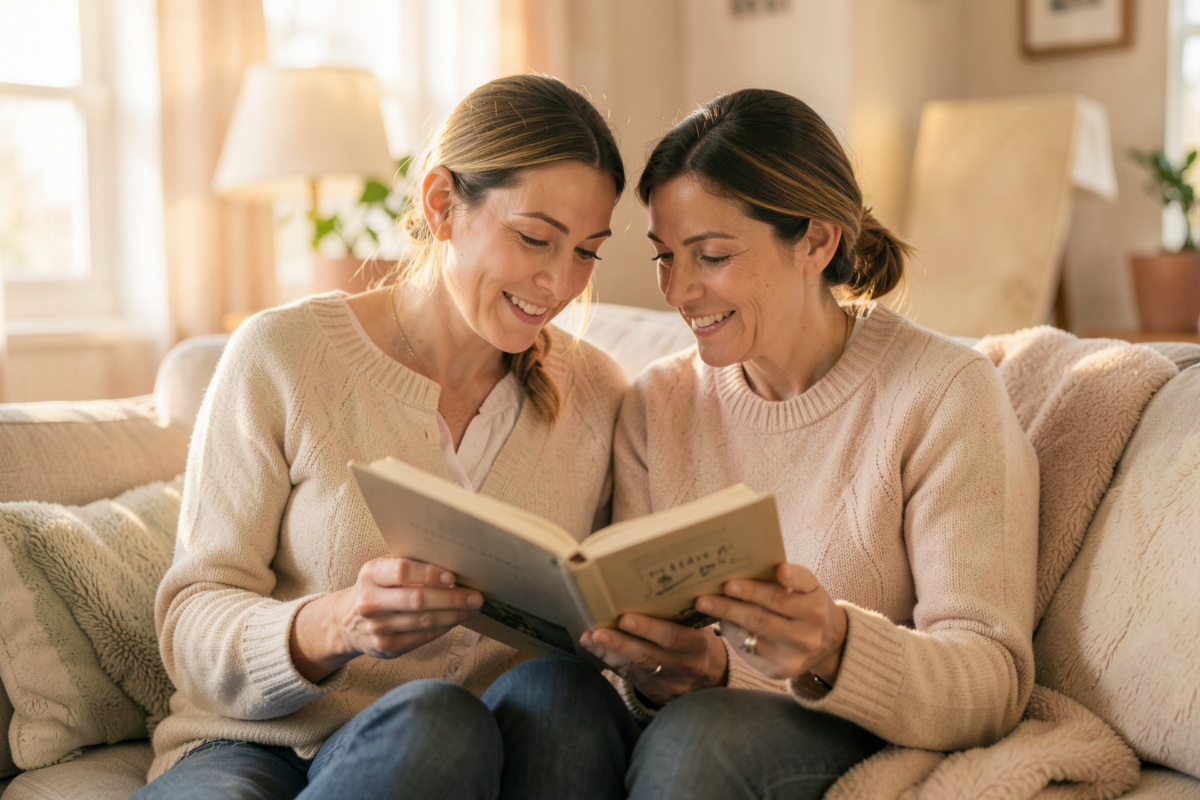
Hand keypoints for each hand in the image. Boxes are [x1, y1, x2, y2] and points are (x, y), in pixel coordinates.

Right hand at [291, 557, 482, 681]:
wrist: (346, 621)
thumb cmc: (378, 587)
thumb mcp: (384, 570)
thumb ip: (412, 565)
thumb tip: (455, 562)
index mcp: (370, 574)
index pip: (402, 571)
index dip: (429, 574)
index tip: (453, 576)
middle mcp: (370, 601)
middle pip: (417, 600)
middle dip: (452, 598)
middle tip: (476, 596)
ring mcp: (377, 627)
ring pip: (424, 621)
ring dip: (454, 615)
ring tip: (472, 608)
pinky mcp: (386, 646)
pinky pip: (422, 637)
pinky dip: (443, 628)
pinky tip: (456, 620)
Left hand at [579, 614, 727, 705]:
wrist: (712, 678)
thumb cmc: (699, 640)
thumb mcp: (702, 627)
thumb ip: (684, 613)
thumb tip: (655, 581)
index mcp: (698, 646)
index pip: (673, 637)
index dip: (649, 629)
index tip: (626, 618)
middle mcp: (685, 667)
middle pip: (649, 655)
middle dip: (622, 643)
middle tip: (599, 631)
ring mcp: (670, 684)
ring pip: (636, 668)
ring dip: (609, 652)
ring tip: (590, 637)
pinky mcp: (656, 693)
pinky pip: (630, 676)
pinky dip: (610, 660)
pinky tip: (594, 647)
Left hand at [696, 563, 846, 684]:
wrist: (826, 645)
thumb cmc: (805, 605)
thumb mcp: (807, 589)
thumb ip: (788, 577)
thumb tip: (745, 567)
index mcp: (817, 602)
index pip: (803, 586)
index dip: (791, 578)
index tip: (778, 570)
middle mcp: (810, 630)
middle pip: (770, 611)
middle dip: (741, 598)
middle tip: (719, 586)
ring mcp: (796, 653)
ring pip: (756, 631)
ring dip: (728, 615)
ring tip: (705, 603)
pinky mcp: (780, 670)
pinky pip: (750, 649)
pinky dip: (732, 632)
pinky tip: (720, 621)